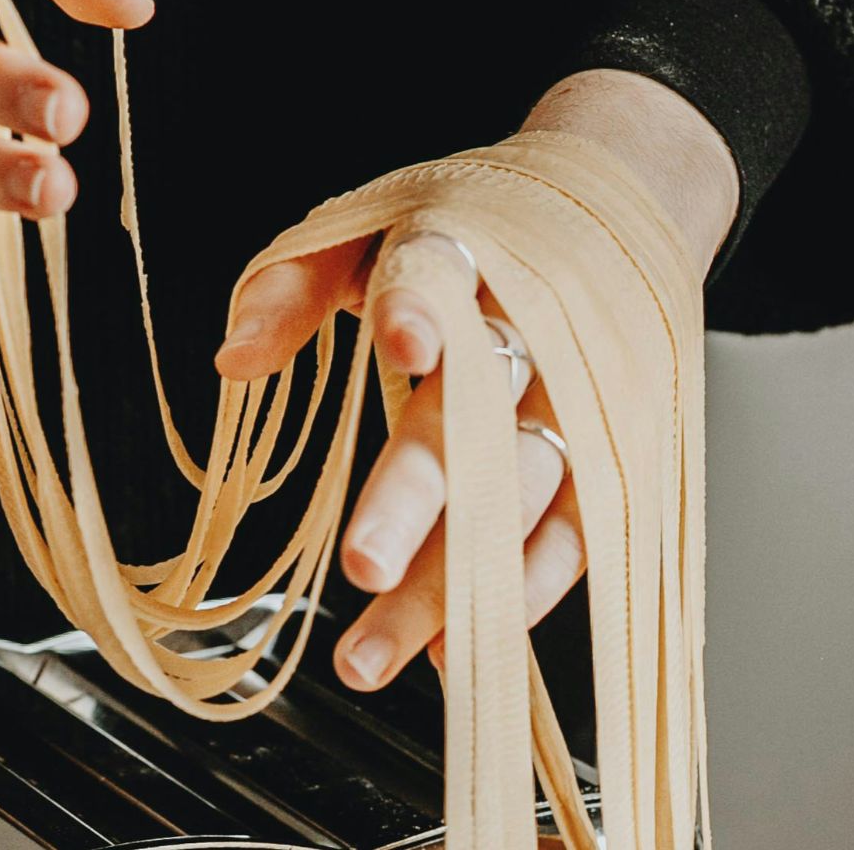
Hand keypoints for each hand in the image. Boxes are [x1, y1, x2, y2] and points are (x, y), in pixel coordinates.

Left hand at [213, 69, 737, 690]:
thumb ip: (293, 285)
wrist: (619, 202)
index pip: (441, 277)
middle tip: (363, 565)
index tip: (400, 343)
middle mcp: (531, 332)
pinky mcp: (617, 455)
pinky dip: (519, 599)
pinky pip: (573, 540)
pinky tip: (454, 651)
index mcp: (464, 255)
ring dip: (451, 585)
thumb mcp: (372, 223)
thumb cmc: (477, 225)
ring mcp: (581, 400)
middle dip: (420, 498)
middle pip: (478, 420)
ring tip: (371, 651)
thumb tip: (233, 358)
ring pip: (519, 500)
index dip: (421, 311)